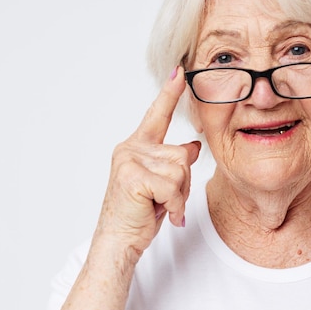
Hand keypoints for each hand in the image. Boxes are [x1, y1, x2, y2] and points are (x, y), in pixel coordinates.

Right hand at [96, 66, 200, 254]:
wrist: (118, 240)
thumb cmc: (139, 213)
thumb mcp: (162, 184)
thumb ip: (174, 162)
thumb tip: (193, 146)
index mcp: (136, 147)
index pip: (156, 115)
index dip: (169, 93)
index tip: (180, 71)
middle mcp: (130, 149)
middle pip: (182, 155)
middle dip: (183, 183)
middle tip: (164, 200)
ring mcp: (130, 161)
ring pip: (181, 170)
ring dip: (178, 196)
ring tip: (160, 206)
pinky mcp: (133, 177)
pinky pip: (173, 186)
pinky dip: (174, 205)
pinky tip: (161, 213)